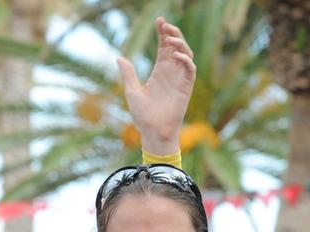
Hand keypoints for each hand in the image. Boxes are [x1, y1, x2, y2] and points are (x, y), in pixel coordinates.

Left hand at [117, 17, 194, 155]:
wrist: (153, 132)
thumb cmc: (143, 115)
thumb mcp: (132, 91)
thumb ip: (129, 74)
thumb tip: (119, 58)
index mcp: (159, 71)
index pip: (164, 47)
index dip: (163, 33)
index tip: (159, 21)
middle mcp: (171, 72)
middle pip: (176, 46)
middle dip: (173, 33)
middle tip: (165, 25)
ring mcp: (179, 79)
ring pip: (186, 54)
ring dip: (180, 44)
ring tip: (169, 39)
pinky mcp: (186, 87)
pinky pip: (190, 69)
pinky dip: (185, 60)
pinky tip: (176, 56)